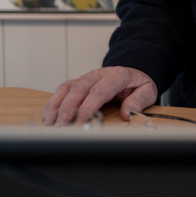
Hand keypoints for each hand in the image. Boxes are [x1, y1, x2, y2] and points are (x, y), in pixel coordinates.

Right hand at [42, 66, 157, 125]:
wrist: (134, 71)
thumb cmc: (138, 83)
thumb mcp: (147, 90)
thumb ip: (139, 100)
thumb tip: (127, 113)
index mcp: (116, 76)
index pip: (99, 91)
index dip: (88, 107)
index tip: (81, 121)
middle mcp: (98, 74)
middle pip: (79, 89)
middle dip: (68, 108)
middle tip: (62, 125)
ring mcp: (87, 77)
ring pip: (67, 87)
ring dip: (57, 104)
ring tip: (50, 122)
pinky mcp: (79, 81)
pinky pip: (63, 88)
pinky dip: (53, 101)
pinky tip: (48, 114)